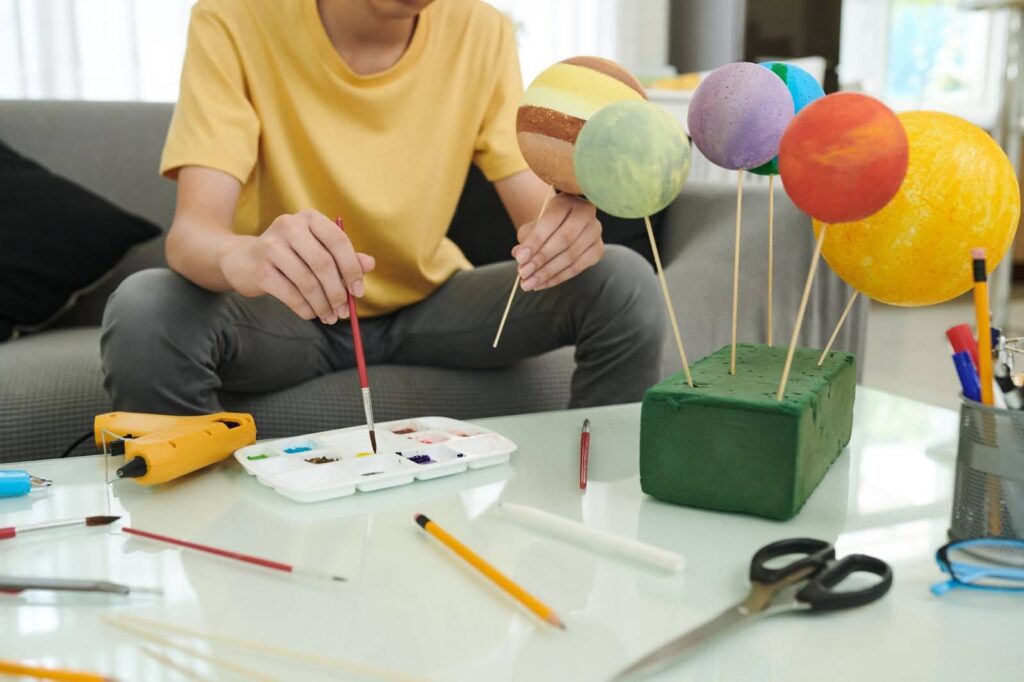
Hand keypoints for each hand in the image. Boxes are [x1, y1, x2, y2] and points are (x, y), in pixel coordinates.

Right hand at [219, 209, 375, 322]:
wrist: (242, 260)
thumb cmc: (290, 256)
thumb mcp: (317, 250)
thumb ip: (344, 256)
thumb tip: (370, 264)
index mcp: (309, 218)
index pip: (338, 240)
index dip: (352, 268)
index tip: (358, 292)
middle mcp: (289, 226)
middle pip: (324, 263)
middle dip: (338, 292)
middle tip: (344, 312)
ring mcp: (271, 246)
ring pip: (308, 282)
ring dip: (323, 305)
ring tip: (330, 317)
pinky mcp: (260, 269)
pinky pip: (291, 295)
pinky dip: (306, 309)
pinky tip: (311, 314)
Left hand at [512, 194, 602, 290]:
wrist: (564, 226)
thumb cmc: (545, 226)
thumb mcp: (533, 227)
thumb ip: (526, 238)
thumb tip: (519, 254)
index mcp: (566, 201)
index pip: (551, 221)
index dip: (535, 241)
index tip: (520, 258)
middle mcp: (585, 213)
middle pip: (564, 239)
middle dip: (541, 258)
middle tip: (523, 273)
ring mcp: (595, 231)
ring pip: (572, 255)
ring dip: (547, 272)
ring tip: (529, 283)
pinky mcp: (598, 249)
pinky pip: (577, 267)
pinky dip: (557, 278)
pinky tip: (541, 284)